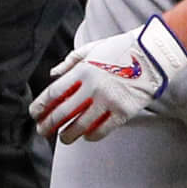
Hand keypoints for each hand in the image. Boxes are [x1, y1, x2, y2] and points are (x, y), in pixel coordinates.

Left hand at [29, 18, 186, 143]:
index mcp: (83, 70)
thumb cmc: (120, 49)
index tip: (34, 114)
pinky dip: (91, 136)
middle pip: (64, 112)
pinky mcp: (123, 112)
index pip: (55, 92)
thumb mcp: (92, 49)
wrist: (152, 54)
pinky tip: (86, 136)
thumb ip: (70, 63)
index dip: (42, 105)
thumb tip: (52, 75)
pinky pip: (102, 130)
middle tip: (42, 131)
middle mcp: (93, 87)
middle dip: (49, 124)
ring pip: (81, 125)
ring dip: (68, 135)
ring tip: (63, 138)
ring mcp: (108, 101)